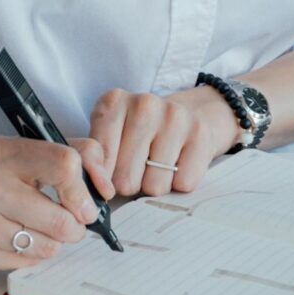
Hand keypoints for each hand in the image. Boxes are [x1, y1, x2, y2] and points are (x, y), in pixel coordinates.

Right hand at [0, 137, 102, 273]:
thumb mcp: (12, 151)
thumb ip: (61, 156)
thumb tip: (104, 182)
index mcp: (1, 152)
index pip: (64, 164)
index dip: (84, 188)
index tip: (84, 201)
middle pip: (61, 219)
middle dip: (74, 227)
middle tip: (68, 224)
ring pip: (46, 247)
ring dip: (51, 244)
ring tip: (35, 231)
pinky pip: (24, 264)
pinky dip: (27, 257)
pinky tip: (11, 241)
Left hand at [79, 86, 241, 199]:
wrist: (183, 117)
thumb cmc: (135, 135)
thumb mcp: (107, 138)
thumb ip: (94, 161)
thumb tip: (97, 191)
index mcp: (113, 102)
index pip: (99, 159)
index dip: (102, 179)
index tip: (107, 180)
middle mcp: (144, 104)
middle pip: (125, 178)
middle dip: (129, 185)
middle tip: (135, 171)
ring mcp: (174, 117)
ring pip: (155, 186)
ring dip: (154, 185)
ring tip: (155, 165)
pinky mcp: (200, 134)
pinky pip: (183, 184)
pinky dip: (178, 183)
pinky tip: (176, 164)